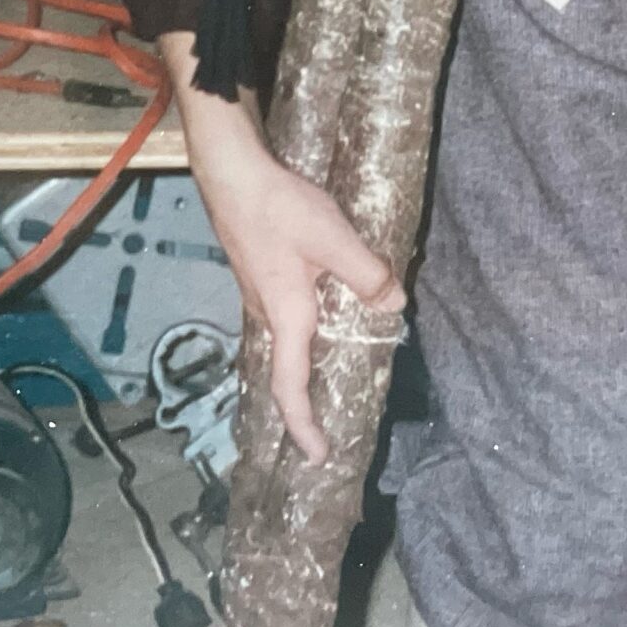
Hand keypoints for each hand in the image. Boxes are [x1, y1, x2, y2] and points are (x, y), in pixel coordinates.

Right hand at [160, 35, 402, 462]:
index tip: (320, 456)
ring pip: (287, 336)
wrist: (231, 171)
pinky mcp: (258, 269)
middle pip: (287, 366)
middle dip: (308, 397)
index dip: (304, 427)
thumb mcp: (334, 241)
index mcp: (286, 318)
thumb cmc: (279, 209)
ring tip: (336, 364)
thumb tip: (395, 304)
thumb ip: (368, 276)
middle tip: (333, 417)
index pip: (290, 388)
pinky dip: (306, 323)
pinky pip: (285, 311)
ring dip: (308, 357)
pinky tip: (324, 301)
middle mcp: (267, 314)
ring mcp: (258, 291)